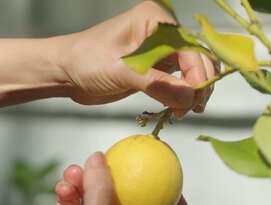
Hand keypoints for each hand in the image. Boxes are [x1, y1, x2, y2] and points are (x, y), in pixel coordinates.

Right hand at [0, 153, 190, 204]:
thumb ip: (100, 190)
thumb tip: (101, 158)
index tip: (177, 193)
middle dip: (123, 184)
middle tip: (118, 163)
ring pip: (98, 200)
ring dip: (87, 183)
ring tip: (76, 171)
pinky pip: (74, 204)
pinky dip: (69, 193)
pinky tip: (63, 184)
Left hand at [59, 1, 217, 115]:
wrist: (65, 72)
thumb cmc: (86, 61)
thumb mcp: (123, 71)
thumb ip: (158, 83)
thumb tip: (190, 97)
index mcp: (156, 20)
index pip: (191, 49)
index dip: (198, 75)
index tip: (194, 100)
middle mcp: (164, 32)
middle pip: (199, 59)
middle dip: (200, 85)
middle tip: (192, 109)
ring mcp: (163, 49)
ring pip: (194, 71)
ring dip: (194, 92)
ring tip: (184, 112)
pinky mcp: (159, 67)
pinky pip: (182, 81)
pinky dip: (184, 95)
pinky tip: (178, 109)